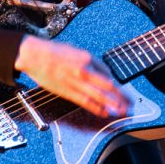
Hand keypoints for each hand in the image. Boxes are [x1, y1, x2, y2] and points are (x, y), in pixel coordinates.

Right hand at [14, 35, 129, 118]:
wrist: (34, 55)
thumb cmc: (54, 51)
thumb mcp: (76, 50)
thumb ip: (90, 61)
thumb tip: (103, 72)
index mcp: (87, 58)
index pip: (108, 73)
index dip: (117, 84)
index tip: (123, 90)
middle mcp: (84, 70)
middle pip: (108, 86)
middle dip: (122, 96)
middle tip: (131, 103)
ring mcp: (76, 82)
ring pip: (99, 96)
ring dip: (113, 105)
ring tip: (123, 111)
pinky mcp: (66, 91)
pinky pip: (85, 102)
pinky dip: (96, 108)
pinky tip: (104, 112)